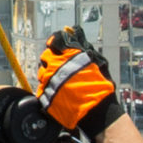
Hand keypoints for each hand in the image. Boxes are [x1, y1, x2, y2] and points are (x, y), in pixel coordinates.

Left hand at [35, 26, 124, 140]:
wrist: (99, 112)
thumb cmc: (101, 86)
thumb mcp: (97, 61)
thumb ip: (82, 44)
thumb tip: (72, 29)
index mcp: (69, 56)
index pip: (55, 41)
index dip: (57, 44)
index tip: (61, 49)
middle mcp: (57, 66)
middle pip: (46, 57)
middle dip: (52, 60)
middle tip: (63, 68)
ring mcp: (50, 82)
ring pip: (42, 73)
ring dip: (50, 75)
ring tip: (62, 83)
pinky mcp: (46, 97)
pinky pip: (42, 89)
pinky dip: (48, 89)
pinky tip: (59, 93)